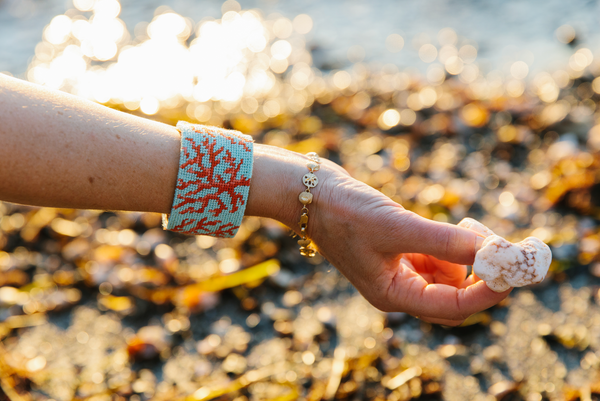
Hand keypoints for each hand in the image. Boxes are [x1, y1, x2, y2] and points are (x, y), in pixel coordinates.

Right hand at [306, 160, 510, 325]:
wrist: (309, 192)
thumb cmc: (343, 212)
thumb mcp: (396, 226)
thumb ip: (443, 241)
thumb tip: (492, 250)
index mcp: (392, 295)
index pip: (452, 307)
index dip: (487, 292)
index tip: (513, 270)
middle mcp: (398, 289)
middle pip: (454, 297)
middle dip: (482, 277)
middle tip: (503, 250)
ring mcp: (398, 270)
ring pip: (449, 276)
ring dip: (467, 257)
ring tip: (469, 231)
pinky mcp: (399, 251)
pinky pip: (437, 258)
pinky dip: (452, 246)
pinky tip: (453, 229)